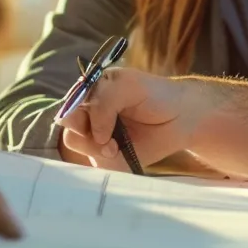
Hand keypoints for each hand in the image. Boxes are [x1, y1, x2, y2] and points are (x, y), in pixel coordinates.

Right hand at [56, 67, 200, 171]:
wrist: (181, 119)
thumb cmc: (155, 96)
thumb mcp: (128, 85)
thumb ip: (105, 100)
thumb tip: (95, 134)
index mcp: (92, 91)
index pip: (69, 100)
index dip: (77, 108)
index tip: (96, 113)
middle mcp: (89, 112)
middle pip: (67, 122)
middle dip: (82, 129)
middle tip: (104, 135)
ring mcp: (95, 135)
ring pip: (74, 142)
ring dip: (94, 145)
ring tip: (116, 146)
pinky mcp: (104, 156)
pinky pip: (91, 162)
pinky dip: (103, 159)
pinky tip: (119, 153)